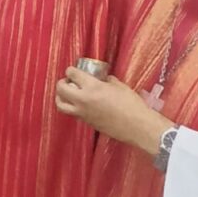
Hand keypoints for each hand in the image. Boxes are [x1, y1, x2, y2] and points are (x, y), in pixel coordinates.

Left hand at [55, 67, 172, 158]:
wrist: (136, 126)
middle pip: (60, 89)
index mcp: (92, 87)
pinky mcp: (86, 123)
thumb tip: (104, 79)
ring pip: (60, 105)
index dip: (71, 70)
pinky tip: (80, 104)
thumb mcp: (120, 86)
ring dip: (60, 97)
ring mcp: (82, 113)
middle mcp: (83, 100)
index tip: (74, 70)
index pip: (72, 74)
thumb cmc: (132, 105)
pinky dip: (71, 107)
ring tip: (67, 94)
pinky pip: (71, 113)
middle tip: (68, 81)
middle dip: (61, 82)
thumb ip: (108, 81)